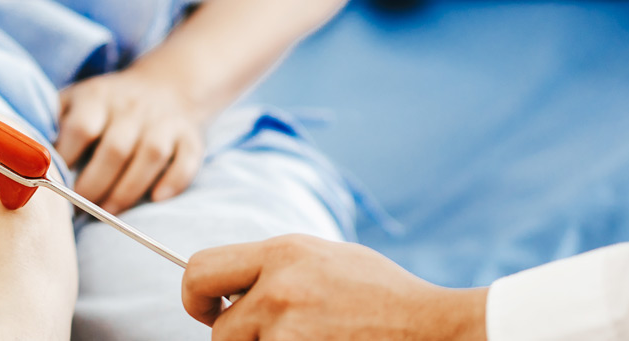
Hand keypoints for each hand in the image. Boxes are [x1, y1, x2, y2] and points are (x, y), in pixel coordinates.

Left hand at [54, 68, 204, 213]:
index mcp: (97, 96)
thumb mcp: (75, 99)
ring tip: (108, 213)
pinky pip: (186, 160)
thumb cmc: (107, 104)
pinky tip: (156, 199)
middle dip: (95, 185)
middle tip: (80, 209)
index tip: (53, 185)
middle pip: (115, 149)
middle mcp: (132, 107)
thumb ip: (50, 123)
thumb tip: (21, 157)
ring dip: (128, 190)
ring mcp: (164, 121)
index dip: (66, 160)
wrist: (167, 84)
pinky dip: (174, 182)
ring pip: (151, 156)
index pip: (80, 128)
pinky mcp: (190, 136)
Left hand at [181, 234, 487, 339]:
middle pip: (219, 330)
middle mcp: (279, 288)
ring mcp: (289, 330)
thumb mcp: (323, 258)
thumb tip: (227, 288)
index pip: (199, 270)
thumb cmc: (379, 293)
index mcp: (282, 253)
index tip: (211, 310)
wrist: (432, 324)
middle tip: (266, 336)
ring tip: (311, 336)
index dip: (196, 297)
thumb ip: (273, 267)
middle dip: (235, 339)